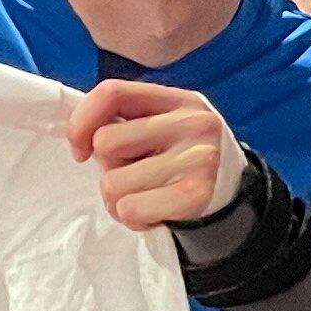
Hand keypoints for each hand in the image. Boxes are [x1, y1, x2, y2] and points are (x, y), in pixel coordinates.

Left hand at [69, 80, 245, 230]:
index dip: (82, 122)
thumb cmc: (179, 160)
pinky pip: (129, 209)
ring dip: (118, 199)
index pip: (112, 92)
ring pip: (112, 183)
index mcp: (179, 100)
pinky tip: (154, 212)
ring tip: (144, 197)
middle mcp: (193, 122)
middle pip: (106, 142)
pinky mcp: (196, 194)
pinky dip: (133, 218)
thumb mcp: (161, 126)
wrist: (230, 196)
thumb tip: (80, 140)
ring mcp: (198, 158)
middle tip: (135, 174)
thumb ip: (124, 121)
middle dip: (109, 166)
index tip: (81, 149)